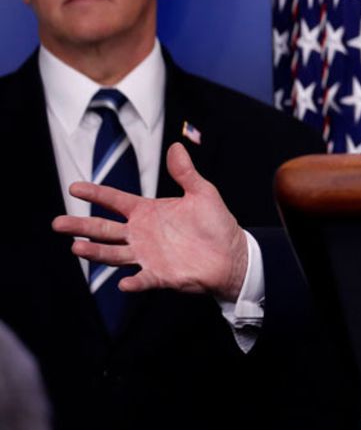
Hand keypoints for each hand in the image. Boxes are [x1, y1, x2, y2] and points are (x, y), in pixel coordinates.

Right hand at [52, 143, 248, 302]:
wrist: (233, 254)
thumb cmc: (216, 223)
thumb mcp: (202, 193)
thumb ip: (185, 173)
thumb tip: (176, 146)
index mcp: (148, 212)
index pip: (115, 201)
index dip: (96, 194)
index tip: (73, 187)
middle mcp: (141, 234)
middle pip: (104, 229)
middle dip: (81, 226)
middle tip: (58, 223)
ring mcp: (148, 255)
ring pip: (114, 253)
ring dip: (96, 252)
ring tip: (76, 248)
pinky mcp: (160, 275)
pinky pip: (143, 279)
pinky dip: (133, 282)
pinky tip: (124, 283)